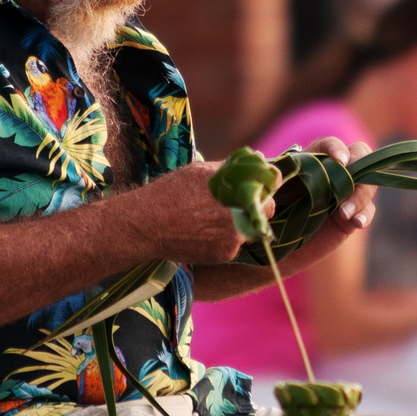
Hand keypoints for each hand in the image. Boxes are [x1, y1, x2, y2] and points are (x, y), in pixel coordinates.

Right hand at [117, 161, 272, 263]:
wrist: (146, 226)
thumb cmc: (172, 193)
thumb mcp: (202, 171)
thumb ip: (233, 168)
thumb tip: (258, 159)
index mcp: (239, 196)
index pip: (269, 197)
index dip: (263, 193)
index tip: (255, 191)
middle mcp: (241, 219)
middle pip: (261, 216)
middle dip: (251, 210)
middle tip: (232, 205)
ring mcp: (234, 241)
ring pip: (246, 232)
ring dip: (237, 225)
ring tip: (210, 218)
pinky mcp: (223, 256)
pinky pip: (233, 246)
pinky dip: (224, 240)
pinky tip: (203, 232)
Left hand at [268, 137, 377, 276]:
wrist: (271, 246)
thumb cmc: (264, 214)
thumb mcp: (261, 195)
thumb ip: (266, 184)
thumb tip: (271, 172)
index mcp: (309, 161)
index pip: (328, 145)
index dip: (336, 148)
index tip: (340, 161)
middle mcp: (330, 174)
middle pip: (359, 156)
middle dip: (360, 165)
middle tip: (350, 181)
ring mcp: (343, 194)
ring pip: (366, 184)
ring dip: (360, 196)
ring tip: (344, 214)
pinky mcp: (349, 217)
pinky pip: (366, 210)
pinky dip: (365, 214)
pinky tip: (357, 223)